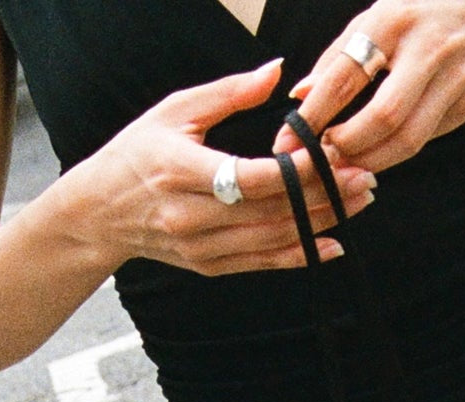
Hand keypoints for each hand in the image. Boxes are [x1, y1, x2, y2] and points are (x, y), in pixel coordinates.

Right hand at [72, 58, 377, 274]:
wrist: (100, 213)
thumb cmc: (137, 152)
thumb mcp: (174, 110)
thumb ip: (229, 93)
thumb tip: (278, 71)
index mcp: (181, 170)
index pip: (253, 176)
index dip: (299, 169)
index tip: (335, 154)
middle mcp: (192, 216)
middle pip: (272, 210)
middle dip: (324, 196)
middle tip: (363, 179)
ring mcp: (202, 247)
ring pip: (273, 239)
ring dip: (321, 224)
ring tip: (356, 203)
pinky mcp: (210, 267)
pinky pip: (263, 263)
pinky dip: (301, 256)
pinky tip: (332, 244)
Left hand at [269, 0, 464, 172]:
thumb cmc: (420, 17)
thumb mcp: (378, 17)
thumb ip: (338, 55)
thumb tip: (301, 95)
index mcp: (394, 20)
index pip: (346, 74)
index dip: (316, 112)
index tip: (293, 137)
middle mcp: (427, 50)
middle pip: (384, 116)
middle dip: (349, 144)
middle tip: (325, 156)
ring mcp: (452, 81)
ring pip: (408, 139)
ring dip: (372, 159)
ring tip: (347, 163)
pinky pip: (425, 139)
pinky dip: (396, 152)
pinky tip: (377, 154)